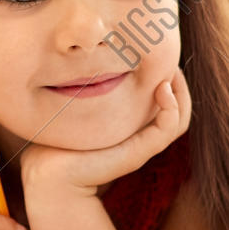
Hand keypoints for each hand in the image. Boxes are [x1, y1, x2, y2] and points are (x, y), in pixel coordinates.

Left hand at [19, 67, 190, 197]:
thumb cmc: (56, 141)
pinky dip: (173, 108)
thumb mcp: (78, 108)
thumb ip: (92, 91)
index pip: (164, 103)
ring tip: (170, 71)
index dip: (167, 78)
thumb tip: (91, 60)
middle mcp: (140, 138)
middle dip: (178, 81)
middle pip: (178, 109)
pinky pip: (168, 128)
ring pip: (179, 117)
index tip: (156, 53)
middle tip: (169, 57)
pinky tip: (161, 87)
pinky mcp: (136, 154)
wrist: (48, 176)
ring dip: (181, 92)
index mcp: (130, 128)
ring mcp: (141, 147)